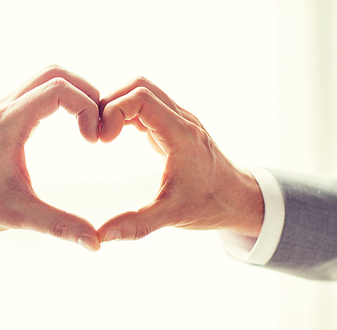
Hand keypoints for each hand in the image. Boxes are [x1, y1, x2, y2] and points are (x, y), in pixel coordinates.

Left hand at [0, 65, 100, 250]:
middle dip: (85, 93)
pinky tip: (70, 123)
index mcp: (8, 124)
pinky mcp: (3, 115)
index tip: (93, 139)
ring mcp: (2, 108)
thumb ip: (58, 226)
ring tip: (88, 123)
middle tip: (97, 124)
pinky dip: (60, 98)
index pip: (57, 89)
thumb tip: (94, 243)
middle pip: (54, 73)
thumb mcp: (17, 216)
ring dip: (73, 93)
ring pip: (44, 77)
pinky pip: (36, 90)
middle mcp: (4, 108)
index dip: (86, 107)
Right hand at [97, 77, 263, 242]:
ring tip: (105, 134)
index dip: (113, 111)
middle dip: (110, 102)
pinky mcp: (175, 124)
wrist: (238, 198)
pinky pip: (147, 104)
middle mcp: (181, 119)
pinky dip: (127, 112)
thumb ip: (136, 226)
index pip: (141, 97)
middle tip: (98, 134)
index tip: (102, 140)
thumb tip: (102, 237)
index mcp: (181, 135)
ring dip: (118, 105)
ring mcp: (179, 119)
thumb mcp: (172, 217)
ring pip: (143, 90)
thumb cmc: (210, 205)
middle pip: (139, 85)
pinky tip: (117, 134)